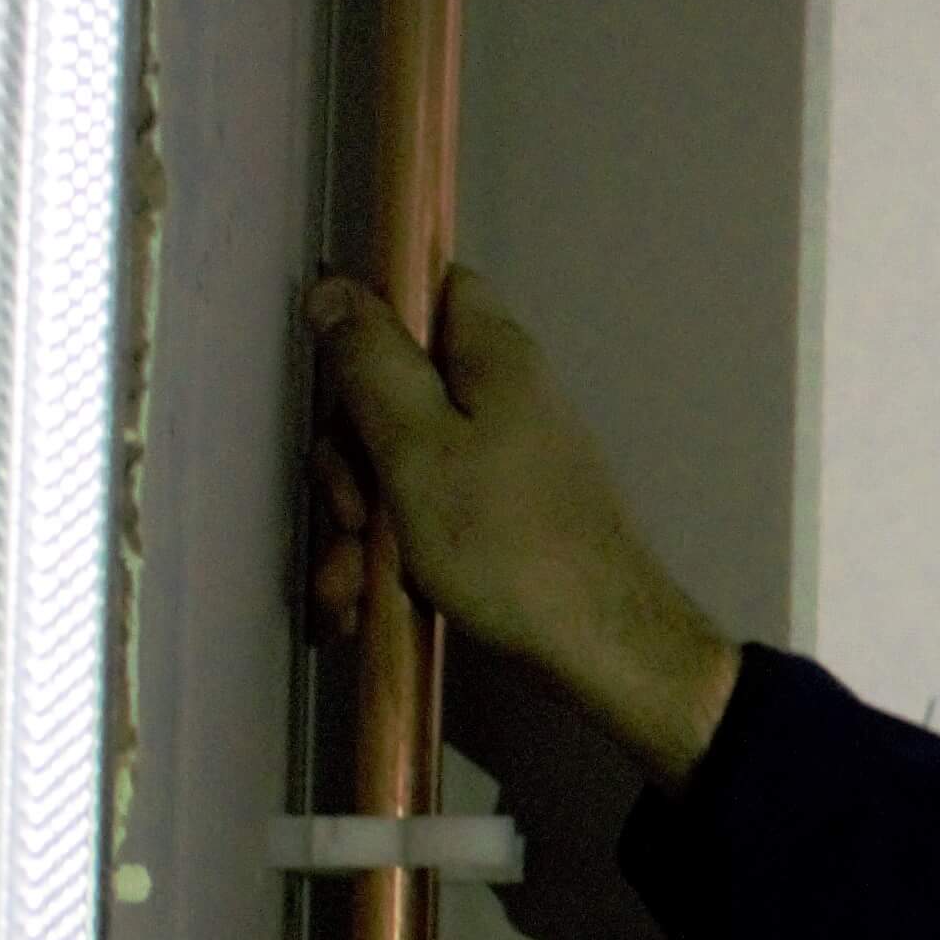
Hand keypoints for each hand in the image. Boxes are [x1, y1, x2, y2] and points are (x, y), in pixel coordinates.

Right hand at [310, 264, 740, 784]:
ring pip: (396, 465)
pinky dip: (387, 559)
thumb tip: (335, 287)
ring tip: (350, 586)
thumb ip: (372, 365)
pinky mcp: (496, 521)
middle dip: (350, 460)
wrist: (604, 652)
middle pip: (393, 390)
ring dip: (358, 527)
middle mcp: (501, 398)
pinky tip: (361, 608)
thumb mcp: (418, 446)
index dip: (374, 319)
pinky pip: (422, 518)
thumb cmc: (509, 544)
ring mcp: (499, 463)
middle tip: (356, 515)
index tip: (338, 379)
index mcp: (493, 358)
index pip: (431, 289)